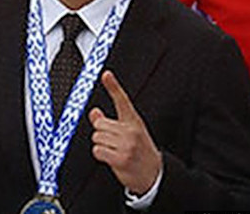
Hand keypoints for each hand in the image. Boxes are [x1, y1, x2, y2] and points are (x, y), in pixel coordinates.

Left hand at [88, 70, 161, 195]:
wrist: (155, 176)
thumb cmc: (141, 152)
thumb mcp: (130, 133)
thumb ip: (110, 122)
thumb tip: (94, 112)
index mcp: (134, 122)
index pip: (122, 100)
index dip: (113, 86)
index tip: (106, 74)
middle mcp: (131, 131)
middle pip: (99, 124)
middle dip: (101, 133)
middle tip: (113, 143)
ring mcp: (126, 145)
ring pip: (96, 137)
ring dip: (101, 145)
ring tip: (114, 151)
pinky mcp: (121, 158)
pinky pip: (97, 150)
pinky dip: (100, 155)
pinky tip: (112, 158)